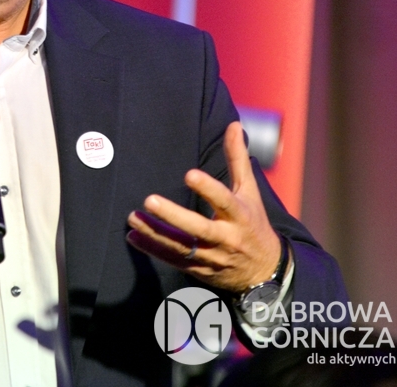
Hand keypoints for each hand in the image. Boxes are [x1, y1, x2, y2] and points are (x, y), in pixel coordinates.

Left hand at [126, 121, 280, 291]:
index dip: (209, 188)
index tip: (189, 174)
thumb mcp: (249, 192)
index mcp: (240, 215)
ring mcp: (211, 256)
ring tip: (132, 218)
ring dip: (155, 233)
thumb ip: (237, 159)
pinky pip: (173, 260)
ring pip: (181, 247)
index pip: (224, 201)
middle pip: (199, 229)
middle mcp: (226, 238)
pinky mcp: (199, 270)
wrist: (264, 271)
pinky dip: (152, 249)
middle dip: (174, 216)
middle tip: (150, 200)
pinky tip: (133, 236)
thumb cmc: (252, 222)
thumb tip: (233, 124)